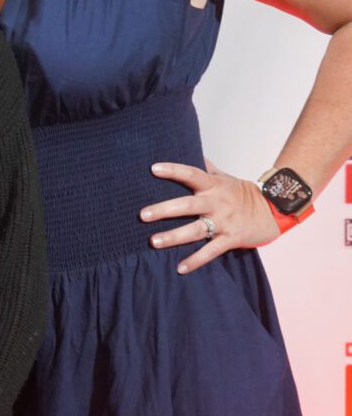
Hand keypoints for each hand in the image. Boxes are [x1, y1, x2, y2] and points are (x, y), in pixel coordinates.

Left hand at [141, 159, 279, 272]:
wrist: (273, 210)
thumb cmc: (242, 194)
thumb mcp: (225, 177)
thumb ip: (206, 167)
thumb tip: (190, 147)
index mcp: (214, 185)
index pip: (191, 174)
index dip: (173, 170)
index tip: (154, 169)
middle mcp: (217, 202)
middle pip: (188, 205)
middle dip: (165, 209)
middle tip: (143, 215)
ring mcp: (224, 221)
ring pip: (196, 229)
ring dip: (174, 236)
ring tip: (154, 242)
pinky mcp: (231, 238)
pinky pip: (211, 251)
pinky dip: (196, 260)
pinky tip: (180, 268)